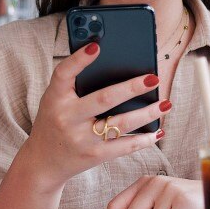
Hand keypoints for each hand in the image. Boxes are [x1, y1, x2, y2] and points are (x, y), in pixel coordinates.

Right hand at [21, 42, 171, 188]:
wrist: (44, 161)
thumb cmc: (54, 120)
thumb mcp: (55, 99)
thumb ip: (74, 82)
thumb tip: (111, 61)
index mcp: (54, 98)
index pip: (64, 74)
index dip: (79, 59)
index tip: (97, 46)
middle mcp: (67, 117)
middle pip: (103, 99)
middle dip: (131, 88)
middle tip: (154, 78)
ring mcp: (81, 138)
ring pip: (120, 123)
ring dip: (147, 114)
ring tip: (165, 103)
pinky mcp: (94, 155)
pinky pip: (124, 146)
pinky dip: (144, 139)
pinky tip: (158, 130)